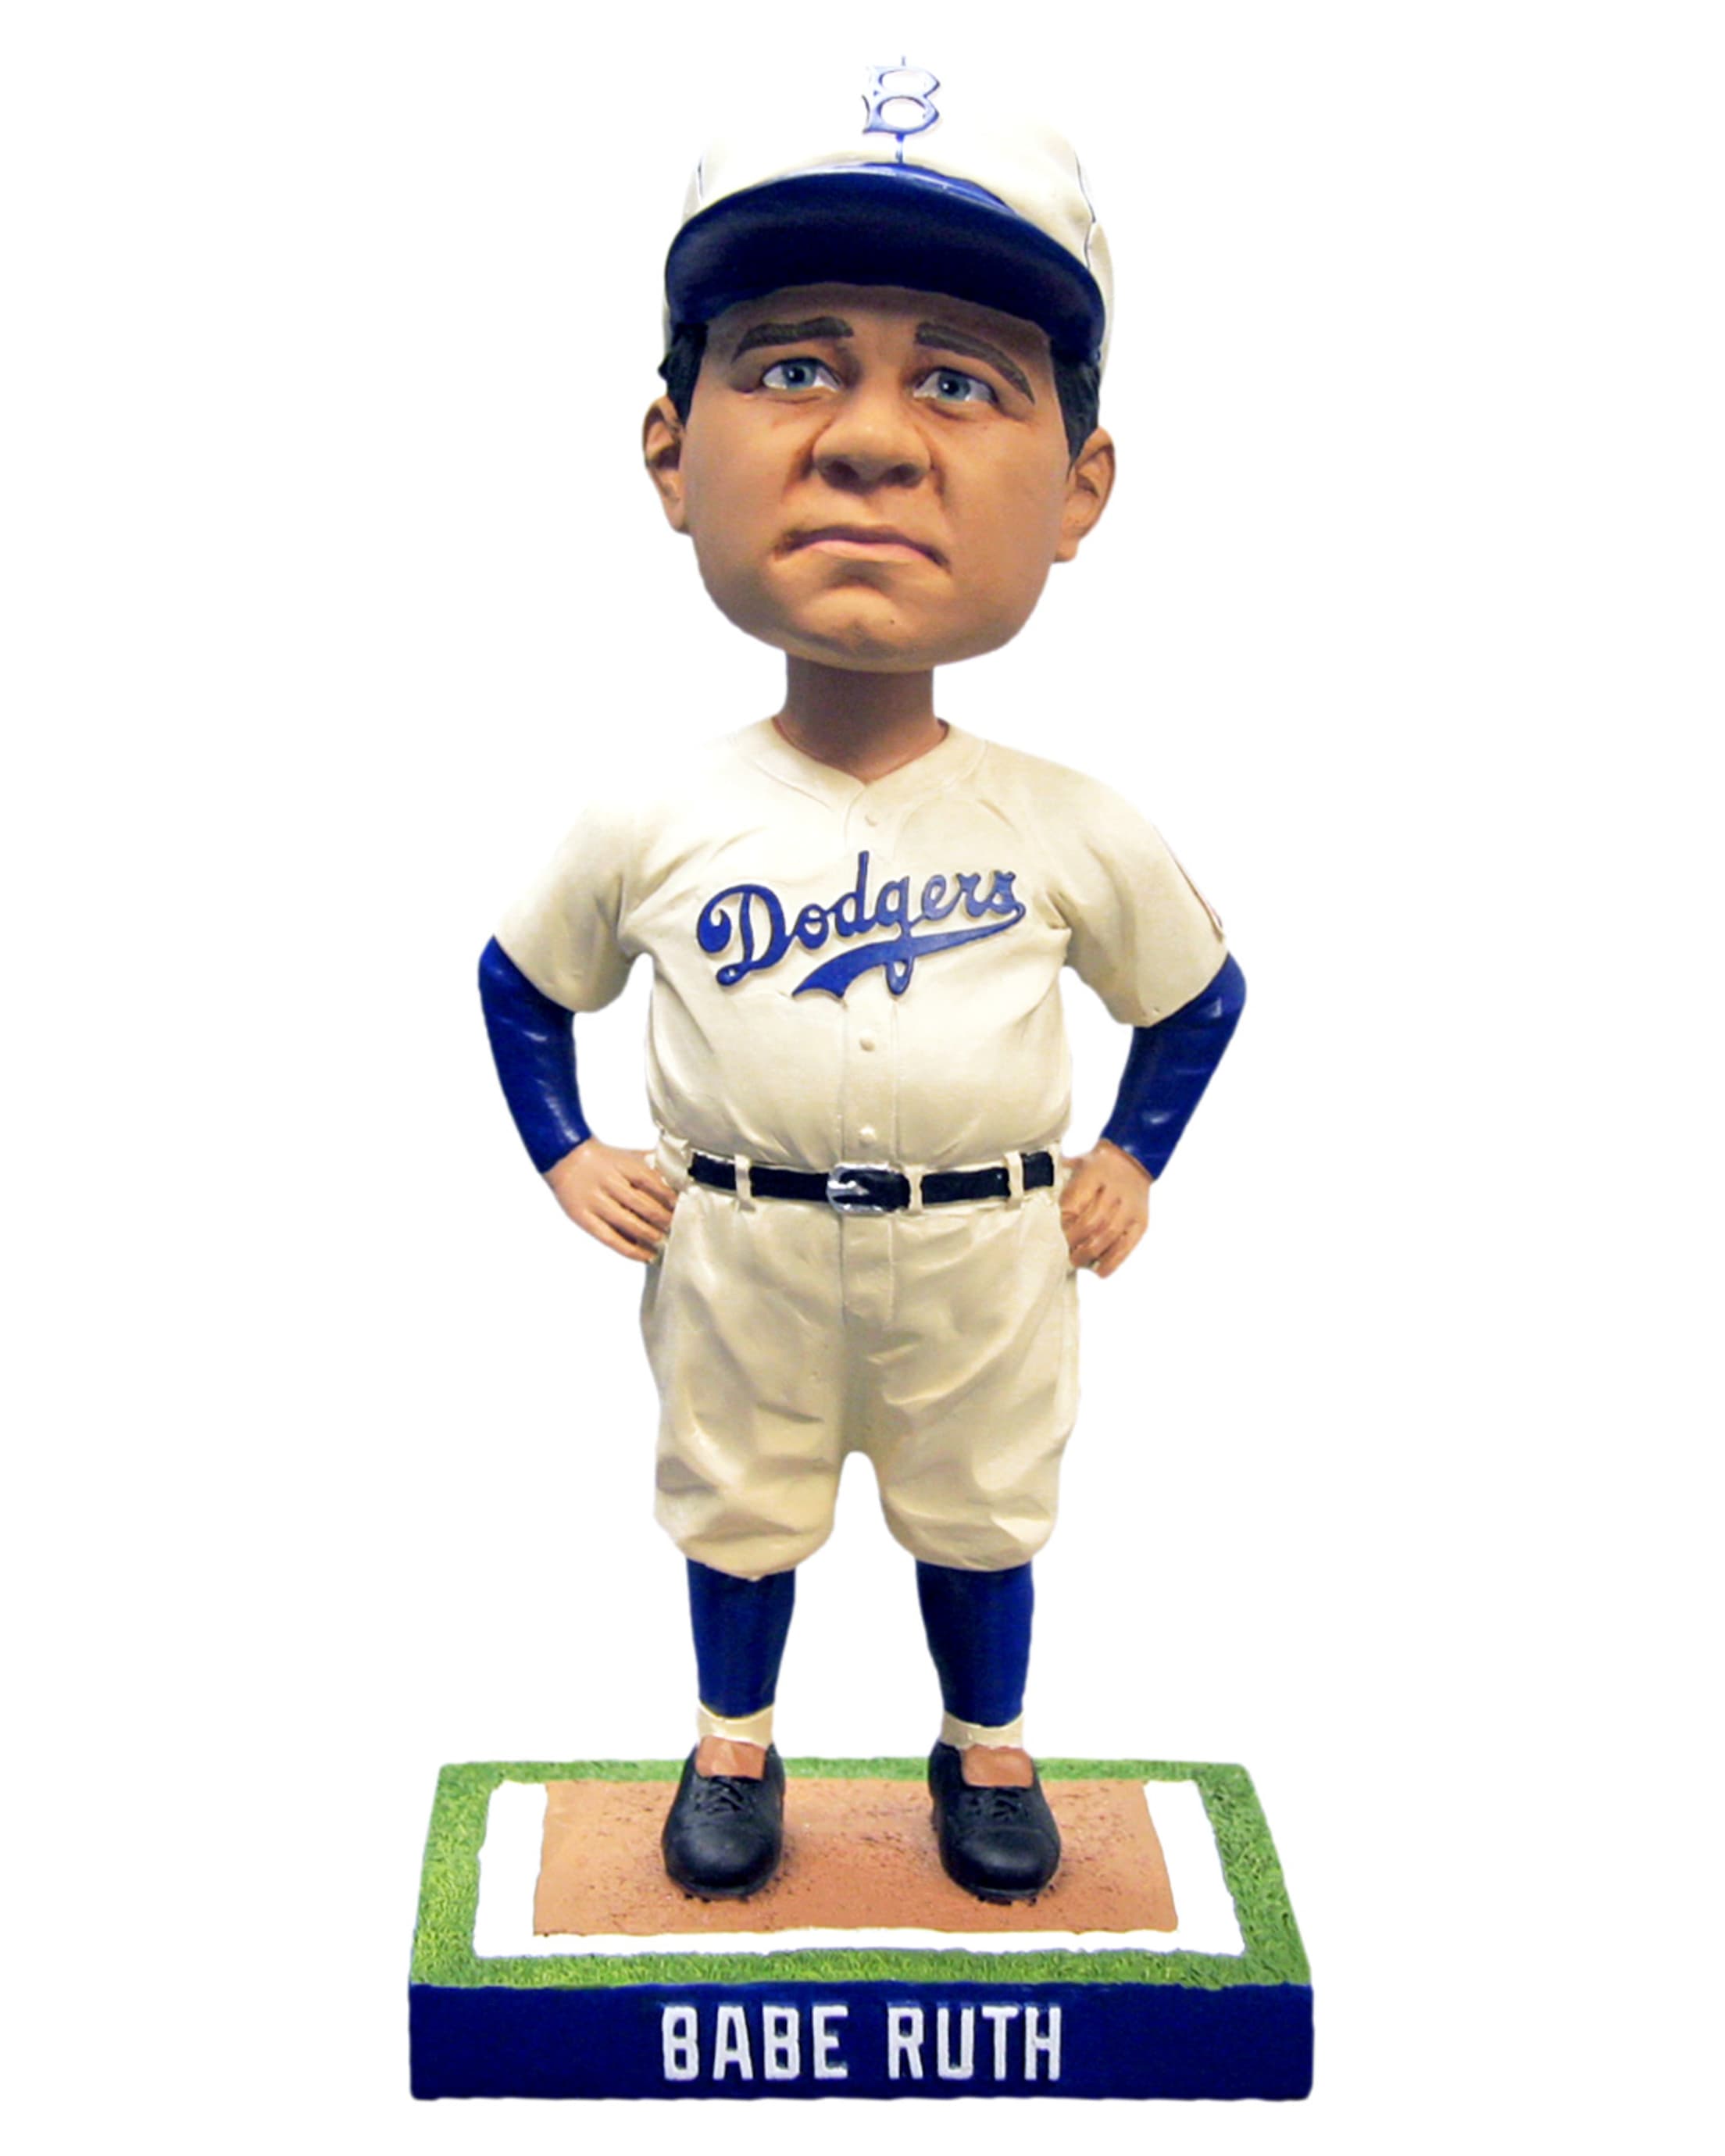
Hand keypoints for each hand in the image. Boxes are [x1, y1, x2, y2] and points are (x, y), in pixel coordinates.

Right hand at [544, 1139, 677, 1262]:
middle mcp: (609, 1183)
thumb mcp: (630, 1155)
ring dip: (650, 1234)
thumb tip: (682, 1173)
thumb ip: (654, 1163)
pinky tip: (647, 1255)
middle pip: (642, 1204)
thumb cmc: (604, 1160)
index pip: (652, 1182)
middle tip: (677, 1226)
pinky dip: (631, 1250)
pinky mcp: (585, 1218)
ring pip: (628, 1223)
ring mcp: (595, 1202)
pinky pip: (610, 1238)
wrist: (565, 1157)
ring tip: (664, 1240)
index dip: (669, 1197)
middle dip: (663, 1218)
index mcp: (623, 1165)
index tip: (683, 1206)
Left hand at [1059, 1140, 1150, 1276]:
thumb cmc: (1097, 1167)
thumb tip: (1041, 1203)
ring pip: (1108, 1236)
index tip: (1058, 1230)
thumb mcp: (1076, 1165)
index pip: (1074, 1203)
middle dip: (1074, 1241)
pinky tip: (1099, 1270)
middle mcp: (1114, 1190)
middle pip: (1091, 1222)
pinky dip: (1112, 1261)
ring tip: (1077, 1260)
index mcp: (1094, 1173)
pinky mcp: (1141, 1222)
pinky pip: (1127, 1246)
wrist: (1132, 1160)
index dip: (1064, 1221)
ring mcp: (1130, 1208)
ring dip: (1089, 1253)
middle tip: (1066, 1250)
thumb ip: (1061, 1183)